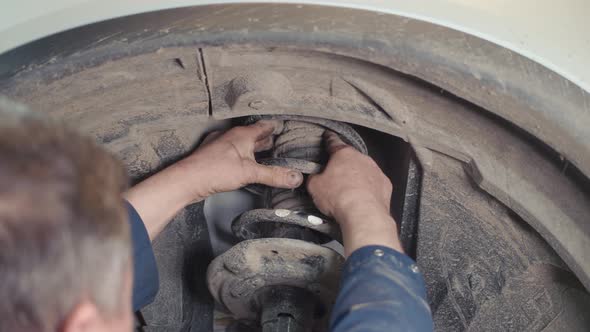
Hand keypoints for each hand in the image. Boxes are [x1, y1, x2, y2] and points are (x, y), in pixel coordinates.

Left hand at [177, 120, 302, 200]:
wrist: (187, 180)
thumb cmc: (214, 170)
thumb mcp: (250, 173)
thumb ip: (273, 175)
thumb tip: (294, 177)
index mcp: (242, 134)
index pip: (264, 126)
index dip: (276, 127)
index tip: (286, 127)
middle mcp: (231, 136)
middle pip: (254, 135)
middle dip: (267, 139)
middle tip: (280, 141)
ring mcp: (221, 146)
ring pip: (243, 144)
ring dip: (254, 149)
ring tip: (267, 154)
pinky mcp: (214, 157)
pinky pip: (234, 153)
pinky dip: (243, 156)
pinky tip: (245, 165)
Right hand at [307, 131, 402, 254]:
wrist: (363, 214)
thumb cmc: (340, 198)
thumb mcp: (315, 187)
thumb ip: (314, 178)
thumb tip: (314, 178)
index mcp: (344, 154)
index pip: (334, 142)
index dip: (329, 140)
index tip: (328, 137)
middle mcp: (362, 159)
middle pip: (350, 158)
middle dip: (343, 167)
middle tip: (335, 180)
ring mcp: (375, 171)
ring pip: (364, 171)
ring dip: (357, 179)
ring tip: (348, 194)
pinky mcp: (385, 185)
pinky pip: (374, 184)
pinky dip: (368, 189)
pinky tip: (361, 199)